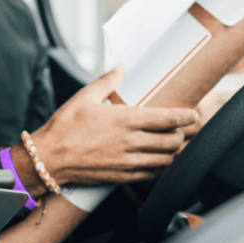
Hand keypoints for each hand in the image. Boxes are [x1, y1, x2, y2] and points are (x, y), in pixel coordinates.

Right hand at [11, 65, 197, 192]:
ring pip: (166, 159)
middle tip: (177, 129)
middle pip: (172, 140)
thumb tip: (120, 67)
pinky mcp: (123, 176)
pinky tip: (153, 160)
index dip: (186, 117)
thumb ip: (107, 81)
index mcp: (125, 119)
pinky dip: (158, 167)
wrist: (50, 157)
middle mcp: (131, 141)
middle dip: (179, 134)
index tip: (193, 114)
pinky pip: (152, 174)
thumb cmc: (64, 126)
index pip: (167, 118)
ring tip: (167, 144)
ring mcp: (129, 161)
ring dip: (171, 151)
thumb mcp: (84, 97)